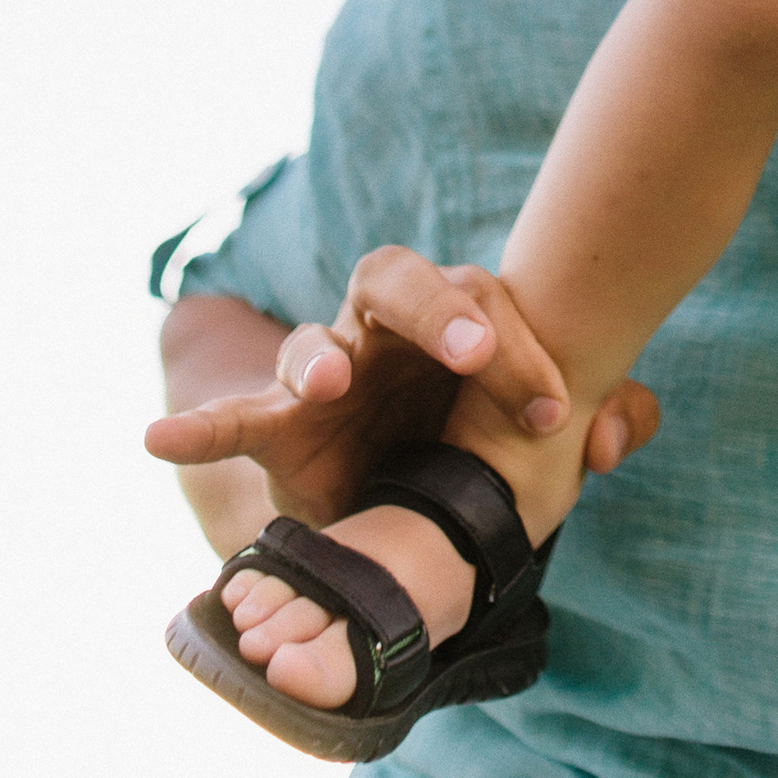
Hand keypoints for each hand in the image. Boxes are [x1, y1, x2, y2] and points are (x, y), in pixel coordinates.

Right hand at [148, 251, 660, 528]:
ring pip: (316, 341)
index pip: (486, 297)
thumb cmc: (485, 439)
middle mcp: (385, 329)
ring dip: (321, 357)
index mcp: (457, 316)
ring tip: (330, 384)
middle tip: (471, 353)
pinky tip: (156, 442)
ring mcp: (327, 372)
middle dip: (439, 312)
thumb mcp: (545, 434)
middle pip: (401, 281)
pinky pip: (233, 417)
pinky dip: (198, 428)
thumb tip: (621, 434)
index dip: (519, 346)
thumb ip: (602, 418)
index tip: (553, 408)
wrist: (411, 496)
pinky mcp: (279, 428)